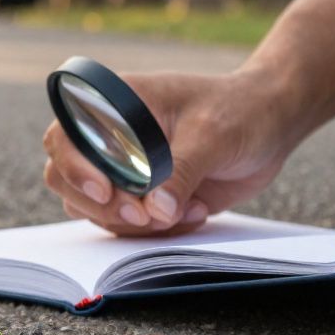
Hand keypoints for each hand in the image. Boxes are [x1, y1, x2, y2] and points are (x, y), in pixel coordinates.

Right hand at [42, 68, 305, 235]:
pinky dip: (158, 230)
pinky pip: (127, 225)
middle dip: (103, 206)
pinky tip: (196, 212)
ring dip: (134, 222)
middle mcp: (108, 136)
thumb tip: (156, 210)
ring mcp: (121, 168)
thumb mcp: (212, 134)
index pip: (65, 136)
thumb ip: (181, 170)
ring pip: (94, 209)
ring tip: (186, 209)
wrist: (269, 125)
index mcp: (114, 104)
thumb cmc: (239, 111)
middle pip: (67, 179)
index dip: (74, 166)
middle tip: (145, 216)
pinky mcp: (141, 195)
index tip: (106, 190)